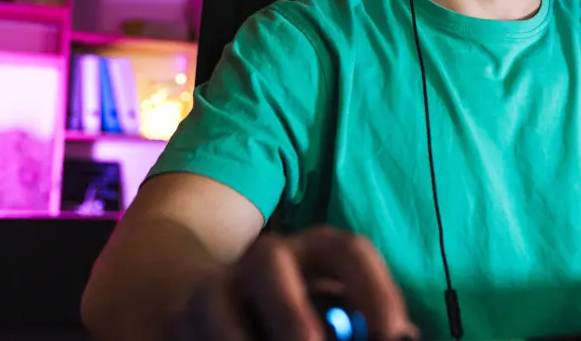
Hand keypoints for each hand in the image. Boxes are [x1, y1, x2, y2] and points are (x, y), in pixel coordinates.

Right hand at [165, 225, 417, 340]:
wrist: (203, 296)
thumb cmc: (295, 309)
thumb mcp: (332, 306)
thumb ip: (361, 322)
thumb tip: (402, 339)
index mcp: (316, 249)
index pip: (348, 251)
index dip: (374, 290)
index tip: (393, 333)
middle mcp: (266, 257)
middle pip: (272, 266)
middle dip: (292, 317)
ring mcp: (216, 283)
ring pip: (219, 308)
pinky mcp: (179, 316)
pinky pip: (190, 337)